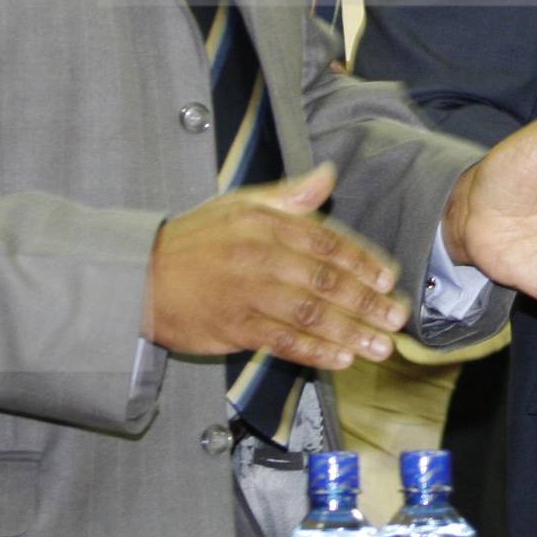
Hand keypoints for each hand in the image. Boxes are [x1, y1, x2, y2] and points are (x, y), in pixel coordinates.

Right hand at [144, 163, 408, 368]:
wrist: (140, 276)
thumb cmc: (194, 240)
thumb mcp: (240, 204)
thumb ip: (290, 196)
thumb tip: (328, 177)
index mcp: (267, 223)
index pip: (328, 243)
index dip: (363, 263)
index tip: (389, 280)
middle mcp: (262, 256)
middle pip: (327, 282)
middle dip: (367, 303)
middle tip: (396, 318)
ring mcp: (249, 294)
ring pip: (311, 314)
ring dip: (350, 332)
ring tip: (379, 346)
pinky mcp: (235, 327)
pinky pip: (283, 341)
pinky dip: (315, 352)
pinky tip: (340, 359)